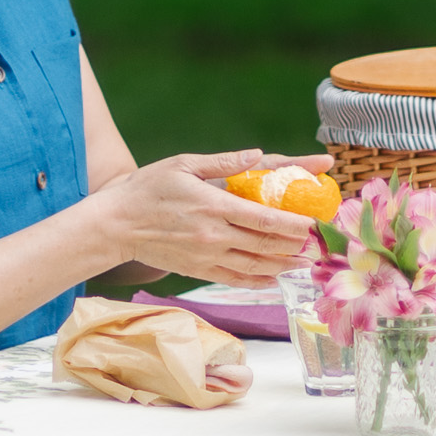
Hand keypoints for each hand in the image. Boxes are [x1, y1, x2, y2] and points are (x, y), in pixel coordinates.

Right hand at [95, 148, 334, 286]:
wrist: (115, 224)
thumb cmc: (148, 188)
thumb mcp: (184, 164)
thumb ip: (224, 163)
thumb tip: (257, 154)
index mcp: (214, 206)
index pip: (265, 219)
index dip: (295, 225)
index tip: (316, 224)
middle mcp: (213, 235)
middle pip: (266, 246)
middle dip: (298, 247)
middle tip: (321, 246)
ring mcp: (206, 257)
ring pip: (255, 266)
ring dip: (284, 266)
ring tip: (308, 263)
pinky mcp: (197, 271)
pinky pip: (235, 278)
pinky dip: (258, 280)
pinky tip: (276, 277)